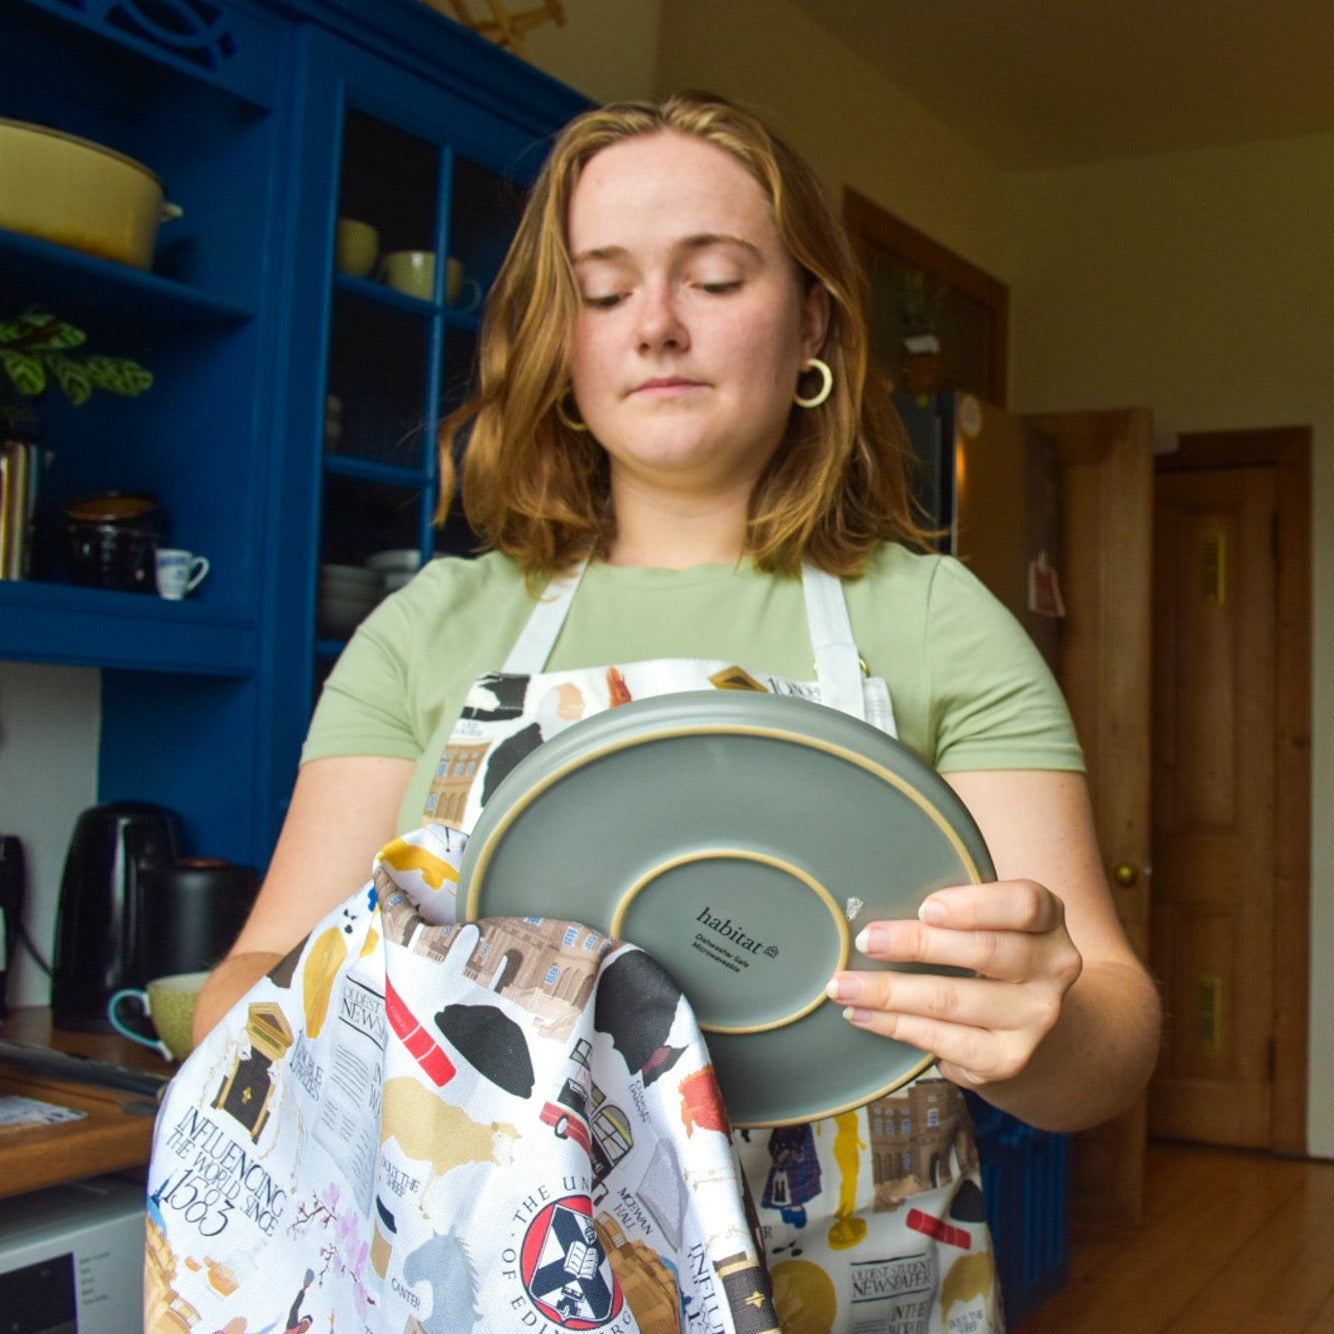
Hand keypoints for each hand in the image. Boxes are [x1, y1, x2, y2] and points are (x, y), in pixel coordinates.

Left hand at [825, 880, 1083, 1088]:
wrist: (1028, 1019)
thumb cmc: (991, 950)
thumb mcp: (991, 918)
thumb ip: (956, 906)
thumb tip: (873, 897)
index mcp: (1049, 920)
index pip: (1025, 905)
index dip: (975, 906)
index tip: (924, 907)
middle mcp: (1054, 968)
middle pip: (984, 952)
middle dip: (915, 945)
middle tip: (865, 941)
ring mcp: (1035, 1018)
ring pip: (952, 1000)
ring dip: (888, 991)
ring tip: (843, 984)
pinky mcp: (1009, 1058)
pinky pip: (942, 1040)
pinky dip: (894, 1026)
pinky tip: (862, 1014)